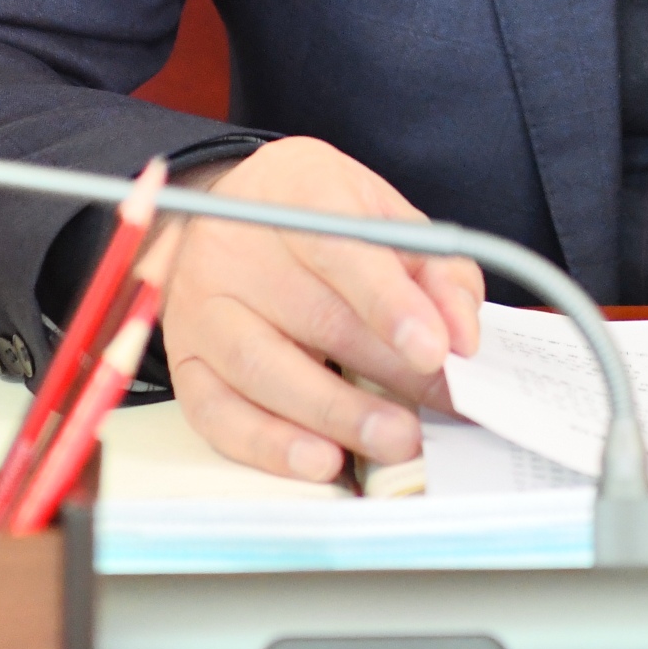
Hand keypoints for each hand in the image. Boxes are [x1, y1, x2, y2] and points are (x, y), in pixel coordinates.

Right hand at [158, 138, 483, 483]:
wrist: (238, 216)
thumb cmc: (325, 220)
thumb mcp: (387, 218)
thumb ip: (436, 271)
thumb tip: (463, 334)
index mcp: (294, 188)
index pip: (340, 247)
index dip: (390, 302)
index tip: (436, 349)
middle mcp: (234, 243)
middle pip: (312, 317)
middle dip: (388, 371)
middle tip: (445, 406)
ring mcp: (200, 303)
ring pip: (263, 369)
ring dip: (336, 414)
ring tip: (395, 440)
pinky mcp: (184, 359)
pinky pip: (217, 413)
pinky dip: (270, 444)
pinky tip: (320, 460)